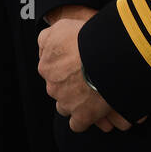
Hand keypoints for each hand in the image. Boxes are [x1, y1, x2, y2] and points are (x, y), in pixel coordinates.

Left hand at [37, 16, 131, 132]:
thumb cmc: (86, 38)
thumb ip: (48, 37)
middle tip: (88, 78)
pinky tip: (94, 111)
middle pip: (59, 89)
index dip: (64, 67)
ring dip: (76, 102)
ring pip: (66, 107)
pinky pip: (78, 124)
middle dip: (70, 85)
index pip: (49, 70)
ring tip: (93, 94)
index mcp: (46, 66)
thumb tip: (45, 44)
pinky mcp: (82, 116)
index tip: (77, 64)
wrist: (105, 54)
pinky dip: (86, 119)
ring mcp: (67, 102)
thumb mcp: (60, 27)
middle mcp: (53, 86)